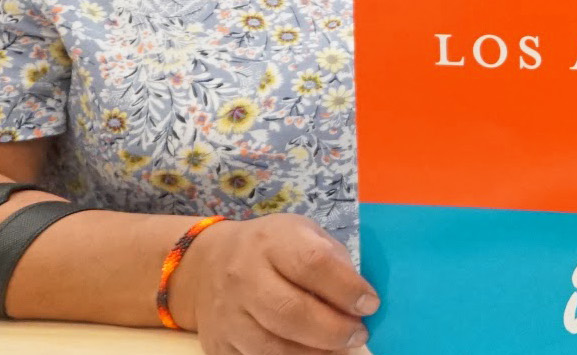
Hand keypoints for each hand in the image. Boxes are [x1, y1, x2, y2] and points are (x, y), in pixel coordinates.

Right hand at [172, 214, 379, 354]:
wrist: (206, 265)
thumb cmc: (270, 248)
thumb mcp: (302, 234)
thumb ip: (333, 260)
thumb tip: (361, 300)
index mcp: (270, 242)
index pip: (313, 264)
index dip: (347, 288)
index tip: (370, 304)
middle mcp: (243, 277)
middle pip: (291, 312)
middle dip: (334, 329)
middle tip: (359, 334)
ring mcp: (227, 314)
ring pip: (272, 346)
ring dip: (316, 354)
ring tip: (341, 350)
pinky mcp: (219, 344)